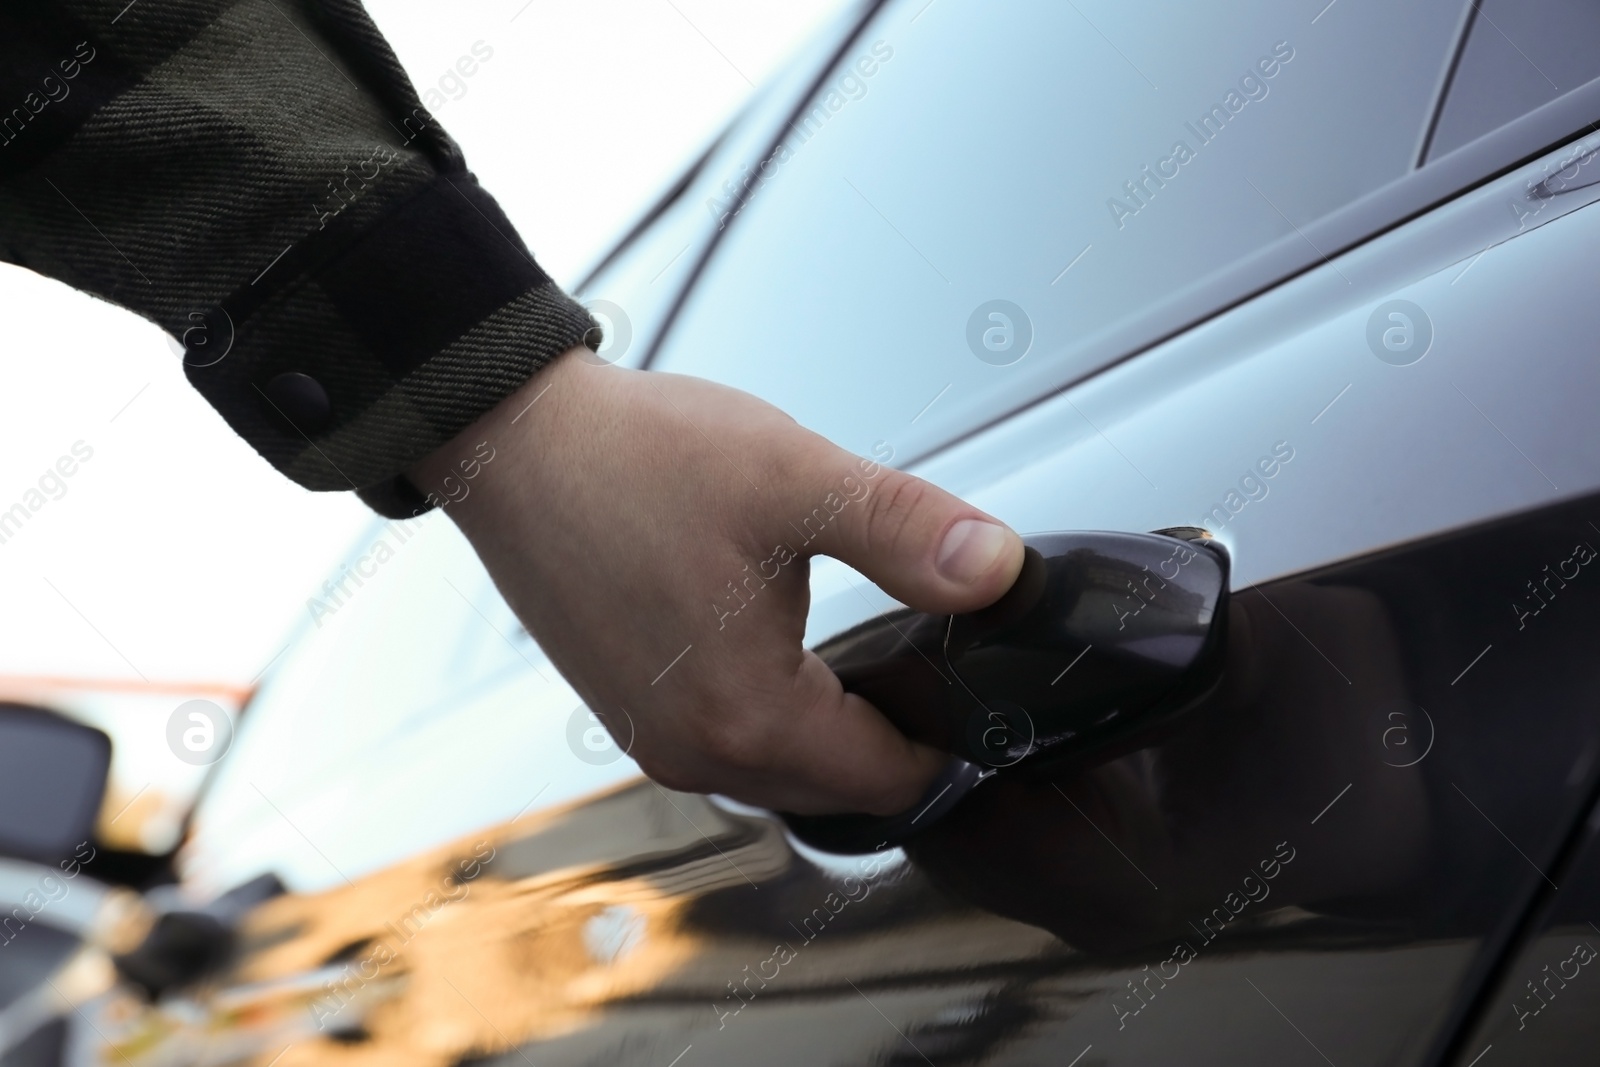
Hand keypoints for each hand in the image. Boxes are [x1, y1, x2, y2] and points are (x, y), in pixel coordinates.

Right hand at [409, 349, 1023, 814]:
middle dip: (890, 736)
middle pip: (837, 788)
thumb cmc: (633, 459)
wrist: (514, 440)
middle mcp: (692, 751)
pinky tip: (784, 648)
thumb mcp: (793, 480)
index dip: (946, 737)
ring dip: (830, 727)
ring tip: (862, 651)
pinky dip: (772, 715)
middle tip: (924, 656)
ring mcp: (653, 738)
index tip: (969, 683)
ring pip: (782, 771)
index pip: (889, 779)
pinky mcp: (629, 710)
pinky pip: (728, 745)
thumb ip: (905, 531)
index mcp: (743, 717)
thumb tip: (996, 570)